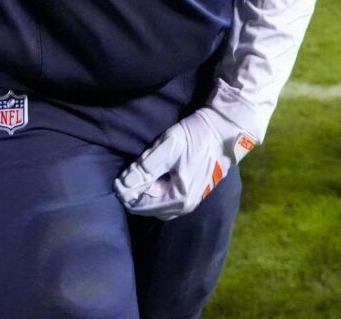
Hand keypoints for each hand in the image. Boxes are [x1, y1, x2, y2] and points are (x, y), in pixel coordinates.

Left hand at [115, 105, 255, 220]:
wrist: (222, 132)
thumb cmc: (195, 136)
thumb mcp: (168, 147)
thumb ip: (145, 168)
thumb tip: (123, 186)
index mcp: (179, 198)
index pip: (140, 205)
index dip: (125, 192)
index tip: (117, 177)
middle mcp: (185, 207)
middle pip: (148, 209)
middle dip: (134, 193)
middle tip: (128, 173)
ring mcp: (190, 203)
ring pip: (157, 207)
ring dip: (144, 194)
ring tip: (139, 174)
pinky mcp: (193, 196)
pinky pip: (166, 203)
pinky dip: (155, 194)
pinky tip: (153, 179)